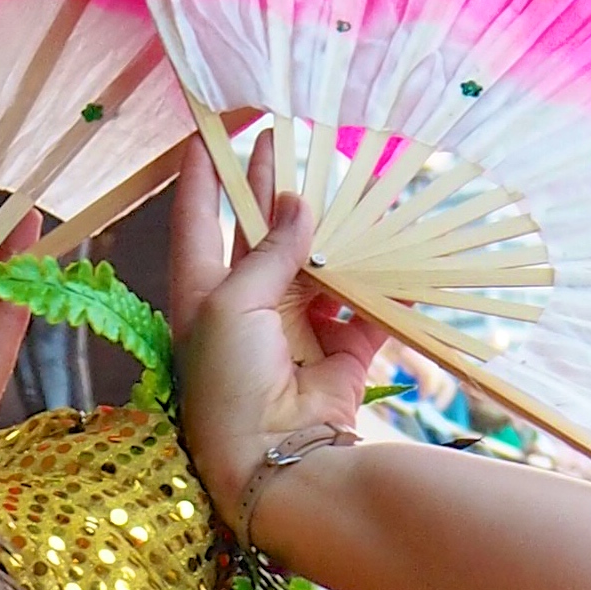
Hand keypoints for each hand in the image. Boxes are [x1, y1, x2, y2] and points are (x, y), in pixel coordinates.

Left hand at [170, 136, 383, 518]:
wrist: (276, 463)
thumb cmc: (229, 385)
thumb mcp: (232, 305)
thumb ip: (267, 250)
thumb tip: (297, 202)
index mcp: (200, 296)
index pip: (197, 219)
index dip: (203, 171)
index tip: (212, 126)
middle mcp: (245, 310)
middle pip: (260, 231)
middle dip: (274, 183)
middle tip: (289, 133)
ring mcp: (294, 331)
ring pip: (318, 262)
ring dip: (335, 226)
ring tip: (349, 175)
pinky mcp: (339, 355)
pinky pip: (364, 307)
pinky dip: (381, 283)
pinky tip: (393, 243)